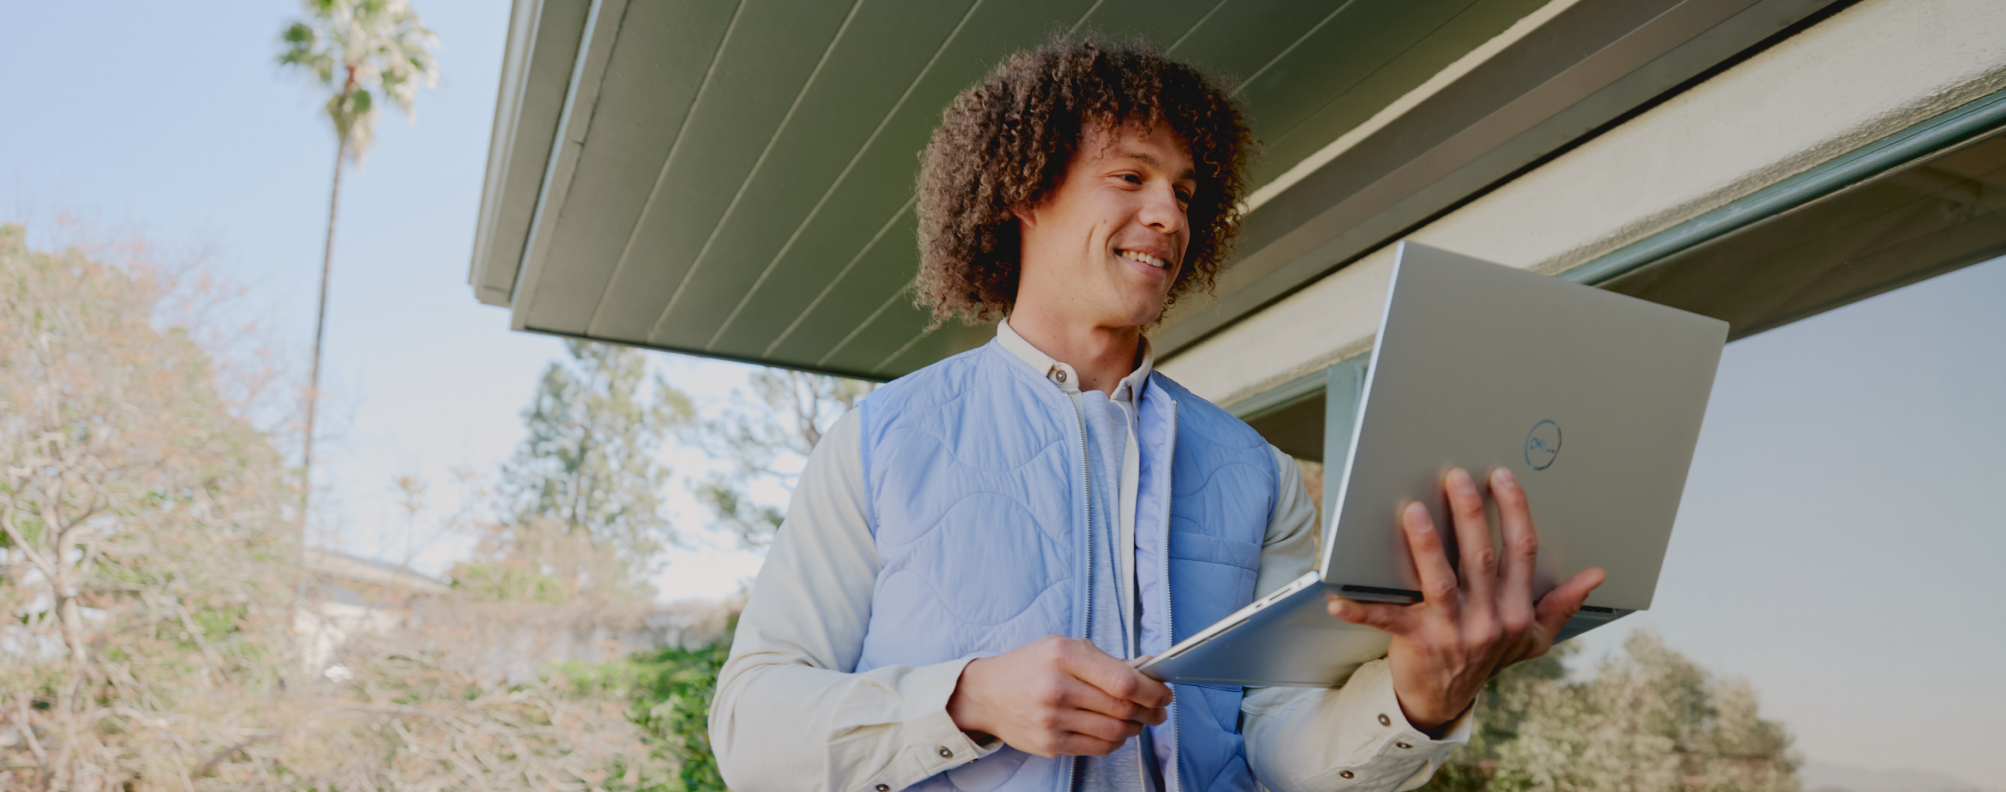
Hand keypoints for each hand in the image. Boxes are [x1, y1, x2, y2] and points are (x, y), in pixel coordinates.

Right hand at [946, 635, 1171, 757]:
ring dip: (1135, 727)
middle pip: (1123, 708)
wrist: (986, 694)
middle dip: (1150, 711)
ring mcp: (1052, 720)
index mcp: (1063, 655)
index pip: (1123, 681)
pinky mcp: (1050, 744)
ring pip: (1115, 731)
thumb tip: (1147, 671)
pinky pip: (1098, 748)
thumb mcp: (1064, 648)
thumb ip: (1105, 660)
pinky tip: (1115, 731)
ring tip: (1137, 720)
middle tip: (1158, 710)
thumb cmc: (1030, 666)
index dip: (1152, 690)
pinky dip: (1115, 741)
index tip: (1164, 693)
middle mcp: (1057, 688)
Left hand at [1328, 467, 1604, 733]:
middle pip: (1481, 559)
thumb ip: (1562, 603)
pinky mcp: (1415, 642)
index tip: (1501, 476)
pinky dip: (1359, 608)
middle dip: (1471, 514)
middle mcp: (1488, 620)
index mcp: (1517, 611)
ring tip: (1414, 512)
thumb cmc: (1488, 655)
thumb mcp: (1533, 636)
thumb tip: (1596, 574)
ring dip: (1427, 546)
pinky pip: (1386, 619)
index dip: (1514, 511)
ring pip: (1440, 581)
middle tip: (1456, 477)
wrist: (1445, 698)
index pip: (1521, 553)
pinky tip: (1336, 597)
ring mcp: (1452, 632)